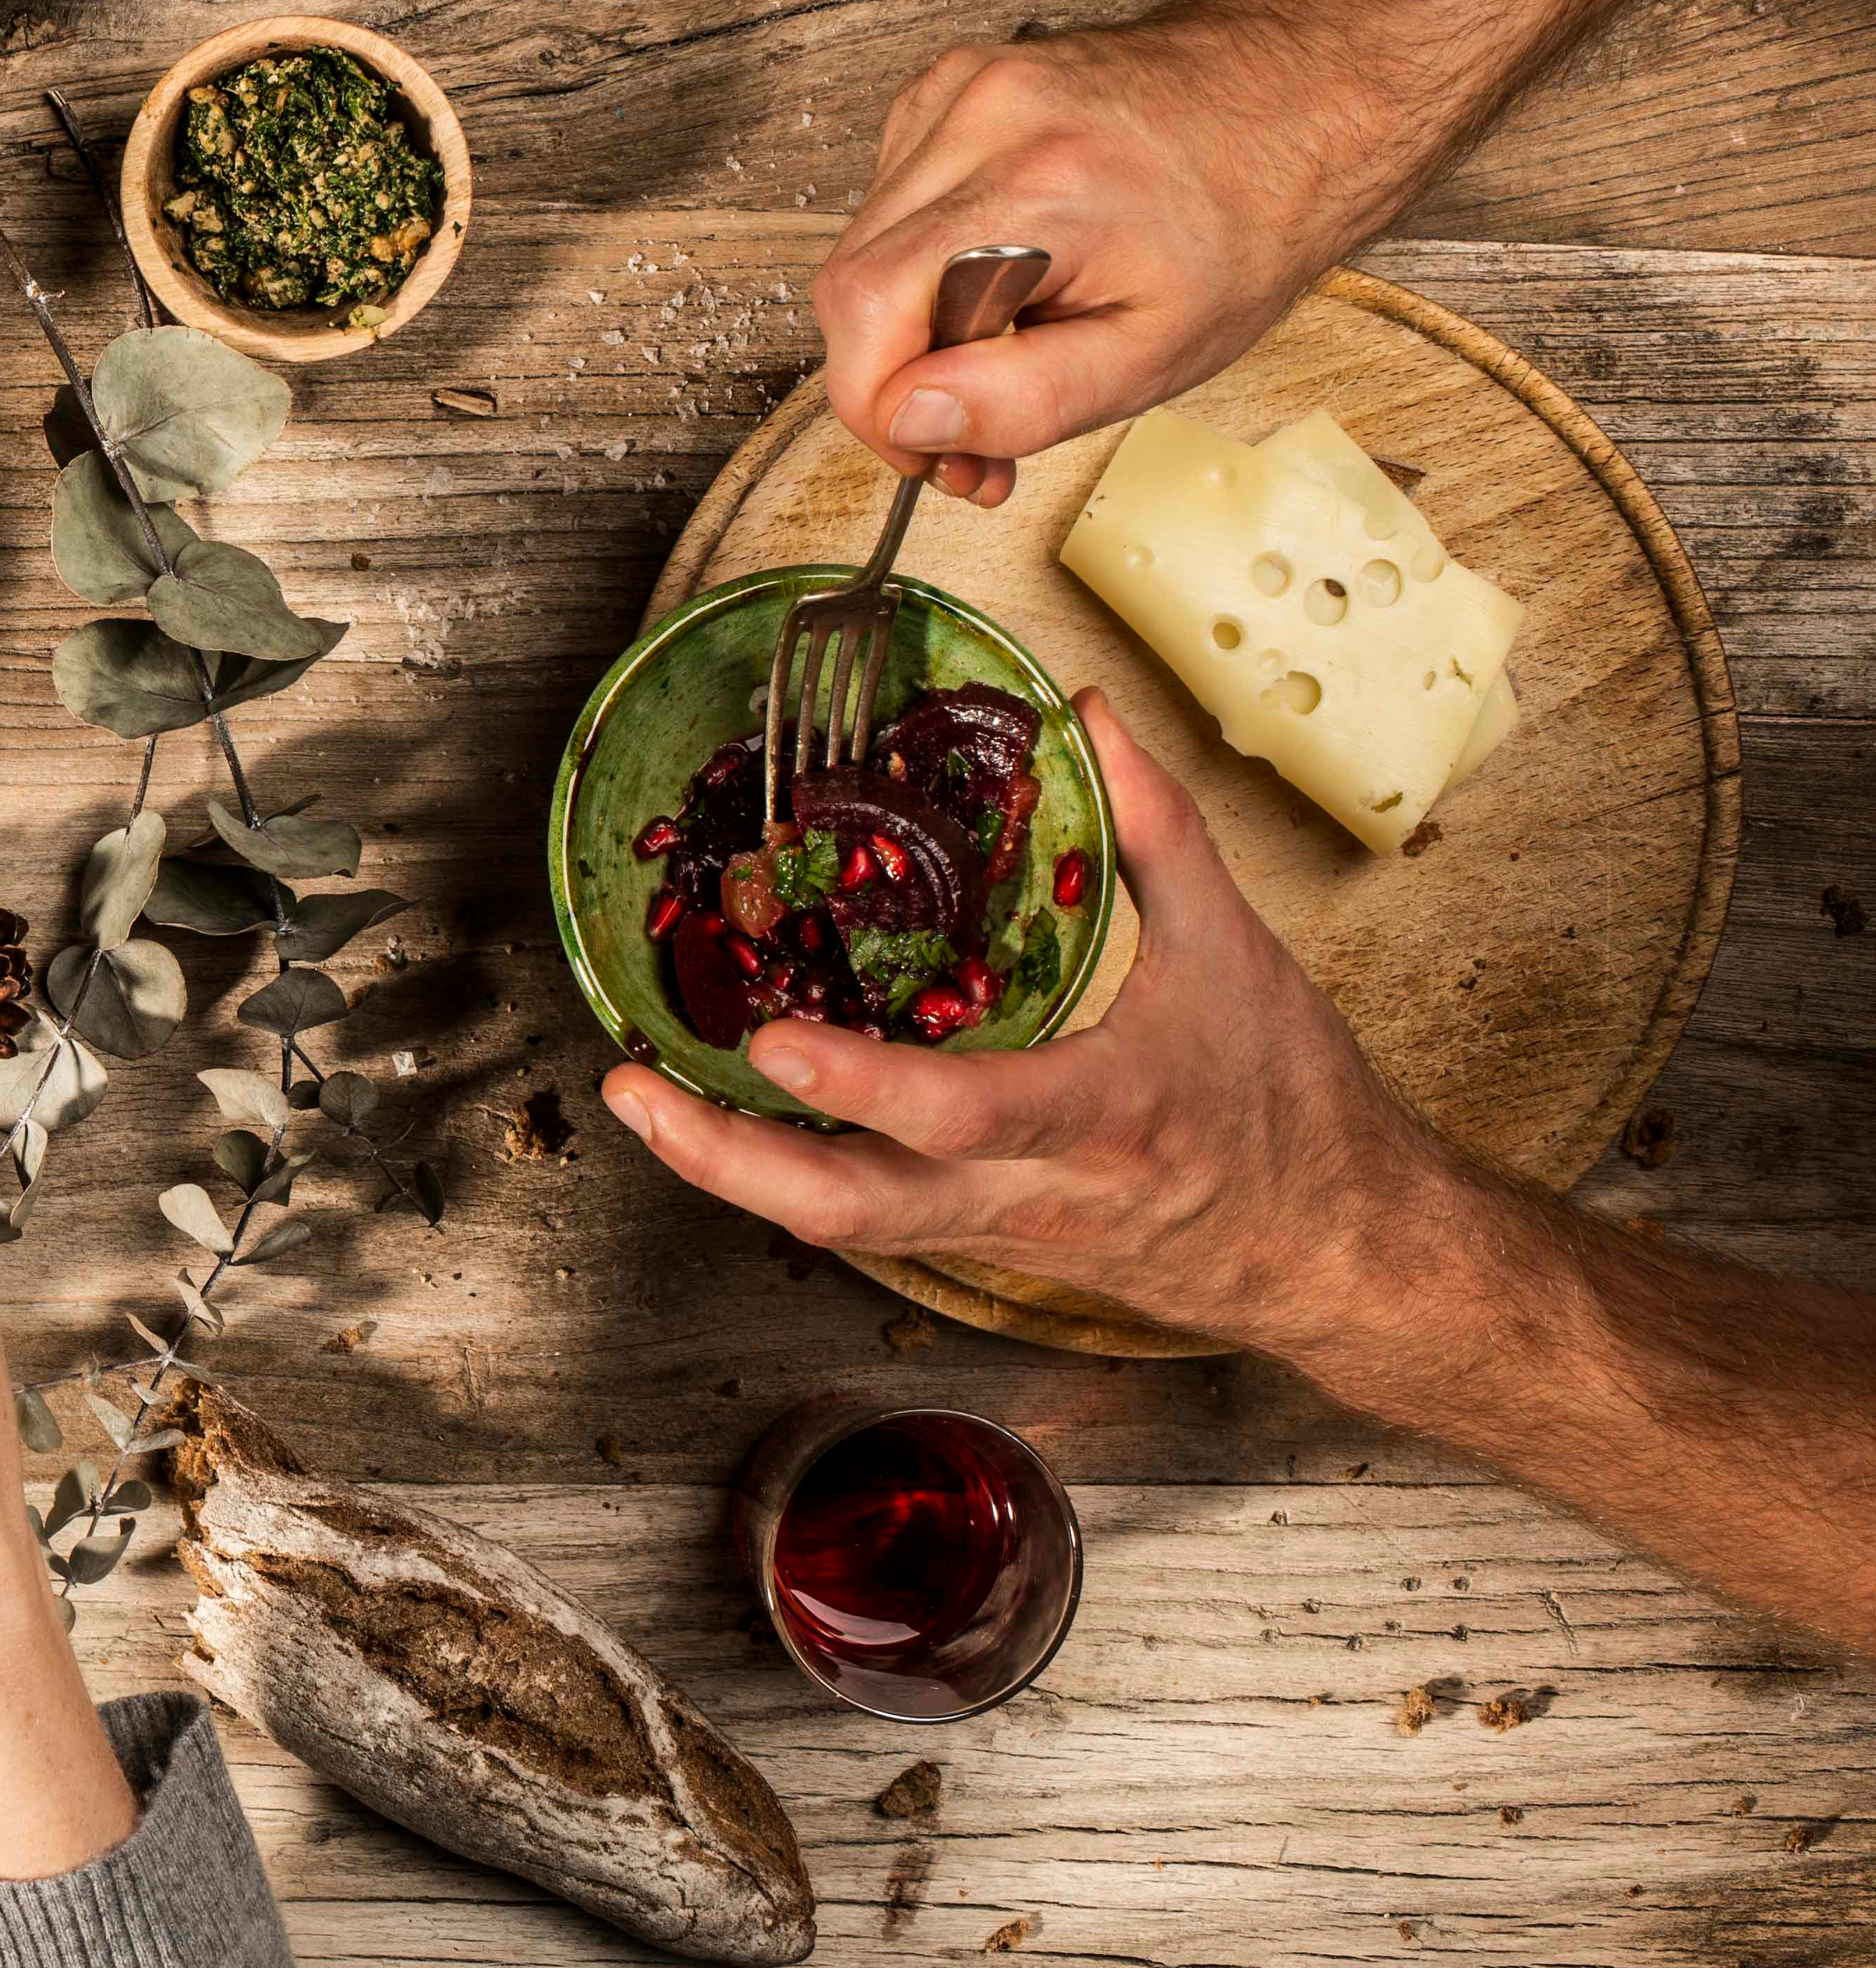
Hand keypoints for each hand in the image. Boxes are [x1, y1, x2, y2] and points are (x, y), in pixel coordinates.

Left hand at [599, 691, 1436, 1336]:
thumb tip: (1087, 714)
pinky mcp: (982, 1241)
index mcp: (1101, 1115)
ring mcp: (996, 1230)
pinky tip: (722, 1121)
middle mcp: (1030, 1191)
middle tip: (631, 1095)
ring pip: (843, 1226)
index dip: (860, 1087)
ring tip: (639, 1102)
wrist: (1338, 1253)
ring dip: (730, 1170)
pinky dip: (786, 1174)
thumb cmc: (1293, 1108)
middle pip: (854, 1208)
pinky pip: (867, 1217)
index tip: (771, 1044)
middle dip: (729, 1161)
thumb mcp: (1237, 955)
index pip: (959, 1116)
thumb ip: (1155, 830)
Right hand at [814, 16, 1389, 504]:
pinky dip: (921, 261)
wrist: (1293, 102)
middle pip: (851, 281)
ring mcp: (959, 89)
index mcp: (1037, 187)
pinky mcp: (949, 86)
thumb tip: (909, 421)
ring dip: (906, 323)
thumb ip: (1025, 400)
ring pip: (862, 245)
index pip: (868, 308)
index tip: (931, 455)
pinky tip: (991, 277)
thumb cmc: (1244, 226)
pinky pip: (889, 201)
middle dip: (894, 379)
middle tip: (968, 434)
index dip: (877, 406)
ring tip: (994, 355)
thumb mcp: (1158, 354)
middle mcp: (982, 118)